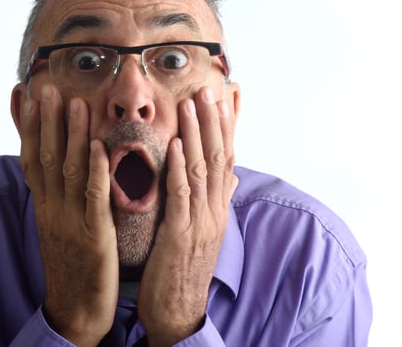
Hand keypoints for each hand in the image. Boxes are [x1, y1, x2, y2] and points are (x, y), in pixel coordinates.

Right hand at [19, 84, 118, 346]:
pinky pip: (93, 198)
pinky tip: (98, 146)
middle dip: (47, 121)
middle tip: (47, 87)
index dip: (29, 127)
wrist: (75, 310)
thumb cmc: (73, 265)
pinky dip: (96, 171)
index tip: (26, 97)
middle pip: (47, 157)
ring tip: (74, 103)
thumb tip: (58, 167)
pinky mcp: (93, 235)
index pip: (32, 158)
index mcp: (45, 206)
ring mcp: (71, 221)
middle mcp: (52, 209)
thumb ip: (60, 196)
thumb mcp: (60, 226)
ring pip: (69, 171)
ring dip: (72, 136)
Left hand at [137, 86, 237, 346]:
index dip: (225, 128)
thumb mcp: (204, 232)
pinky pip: (182, 195)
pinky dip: (178, 167)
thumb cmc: (184, 269)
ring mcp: (200, 222)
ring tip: (191, 105)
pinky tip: (174, 145)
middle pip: (217, 158)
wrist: (179, 312)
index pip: (226, 159)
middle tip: (206, 90)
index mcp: (217, 209)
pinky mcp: (180, 234)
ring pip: (201, 170)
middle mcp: (214, 211)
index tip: (223, 98)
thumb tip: (228, 176)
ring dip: (196, 134)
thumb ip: (214, 201)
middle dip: (212, 122)